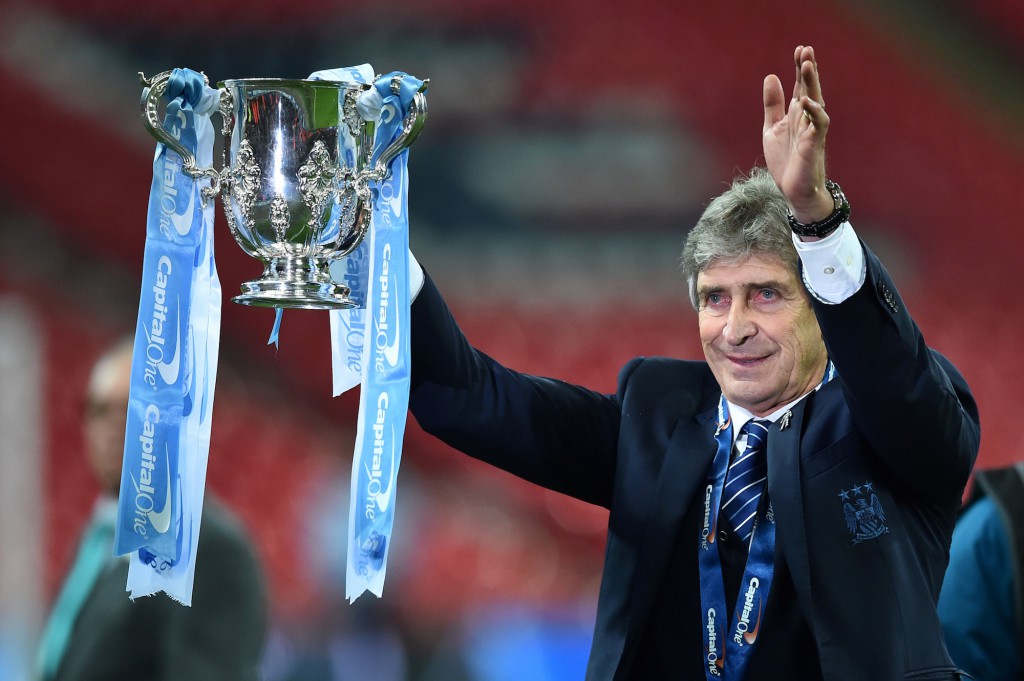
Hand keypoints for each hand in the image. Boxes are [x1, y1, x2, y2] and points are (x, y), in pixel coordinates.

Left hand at [762, 45, 833, 222]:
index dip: (799, 68)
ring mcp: (812, 131)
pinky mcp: (814, 145)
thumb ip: (772, 105)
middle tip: (806, 49)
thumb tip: (771, 76)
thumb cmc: (786, 161)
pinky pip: (819, 125)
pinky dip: (814, 112)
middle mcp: (807, 119)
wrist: (794, 191)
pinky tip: (806, 101)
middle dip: (807, 69)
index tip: (799, 49)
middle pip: (809, 89)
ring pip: (815, 101)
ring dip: (812, 83)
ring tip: (807, 65)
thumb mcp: (772, 129)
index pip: (800, 86)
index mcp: (797, 114)